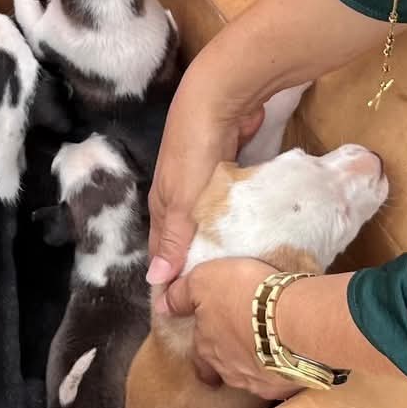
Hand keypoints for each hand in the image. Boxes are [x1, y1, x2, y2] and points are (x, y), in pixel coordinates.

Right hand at [145, 46, 270, 287]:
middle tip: (213, 300)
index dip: (168, 278)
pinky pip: (230, 208)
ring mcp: (205, 183)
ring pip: (209, 224)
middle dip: (194, 265)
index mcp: (162, 203)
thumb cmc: (194, 150)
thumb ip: (173, 238)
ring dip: (219, 245)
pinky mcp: (229, 173)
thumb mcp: (181, 198)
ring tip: (235, 277)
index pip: (161, 251)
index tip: (180, 310)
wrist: (220, 98)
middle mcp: (179, 196)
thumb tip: (156, 281)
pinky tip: (251, 241)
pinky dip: (236, 224)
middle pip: (185, 238)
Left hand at [163, 257, 300, 399]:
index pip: (198, 353)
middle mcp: (228, 370)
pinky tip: (292, 355)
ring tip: (271, 344)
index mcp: (206, 348)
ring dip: (259, 362)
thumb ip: (181, 294)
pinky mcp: (285, 386)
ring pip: (252, 375)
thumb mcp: (204, 281)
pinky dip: (284, 369)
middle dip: (232, 354)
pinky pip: (281, 380)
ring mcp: (257, 382)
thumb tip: (163, 305)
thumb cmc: (245, 296)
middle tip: (245, 337)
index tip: (213, 334)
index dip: (205, 341)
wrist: (294, 321)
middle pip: (224, 367)